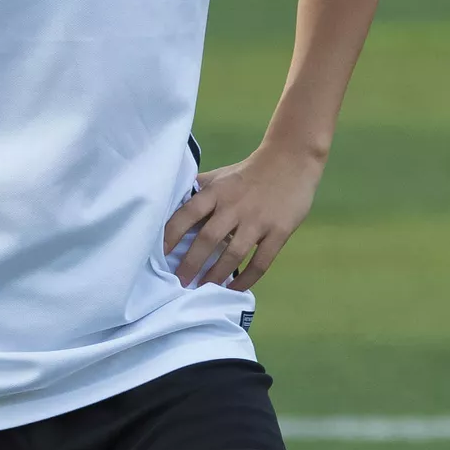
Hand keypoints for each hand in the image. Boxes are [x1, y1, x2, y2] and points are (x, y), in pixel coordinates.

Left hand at [162, 143, 325, 291]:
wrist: (291, 159)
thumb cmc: (249, 172)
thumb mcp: (220, 176)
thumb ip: (198, 191)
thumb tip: (170, 205)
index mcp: (217, 191)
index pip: (188, 213)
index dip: (171, 234)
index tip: (158, 254)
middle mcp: (234, 206)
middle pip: (208, 239)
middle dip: (190, 264)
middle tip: (178, 282)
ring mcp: (258, 220)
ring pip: (233, 255)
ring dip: (215, 275)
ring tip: (202, 289)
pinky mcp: (279, 231)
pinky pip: (260, 262)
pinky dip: (246, 279)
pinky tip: (234, 289)